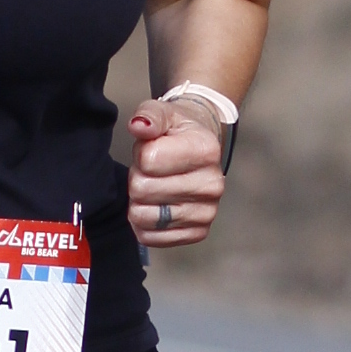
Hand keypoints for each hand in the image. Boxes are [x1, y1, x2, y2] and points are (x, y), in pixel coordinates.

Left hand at [127, 103, 226, 246]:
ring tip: (154, 186)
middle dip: (137, 178)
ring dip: (139, 202)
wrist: (200, 151)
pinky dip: (144, 225)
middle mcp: (213, 184)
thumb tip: (139, 125)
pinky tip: (154, 207)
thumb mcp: (163, 113)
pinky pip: (151, 238)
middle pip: (142, 189)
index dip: (140, 154)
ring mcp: (207, 212)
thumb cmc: (176, 133)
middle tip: (151, 171)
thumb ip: (149, 115)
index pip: (148, 160)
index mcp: (206, 150)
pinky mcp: (198, 233)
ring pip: (143, 216)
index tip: (152, 149)